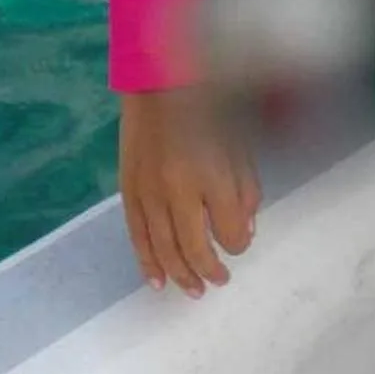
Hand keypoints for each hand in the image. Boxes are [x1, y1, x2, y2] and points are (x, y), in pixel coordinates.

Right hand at [119, 88, 261, 297]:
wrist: (160, 84)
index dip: (239, 242)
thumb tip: (245, 230)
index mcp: (212, 176)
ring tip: (194, 290)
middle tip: (220, 280)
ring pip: (162, 248)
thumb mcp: (241, 145)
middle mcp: (177, 190)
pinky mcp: (128, 190)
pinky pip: (136, 236)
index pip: (229, 230)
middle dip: (210, 269)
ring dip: (180, 274)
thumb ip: (246, 190)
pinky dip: (146, 262)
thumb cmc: (211, 108)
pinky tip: (158, 282)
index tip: (241, 240)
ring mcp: (148, 192)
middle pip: (193, 247)